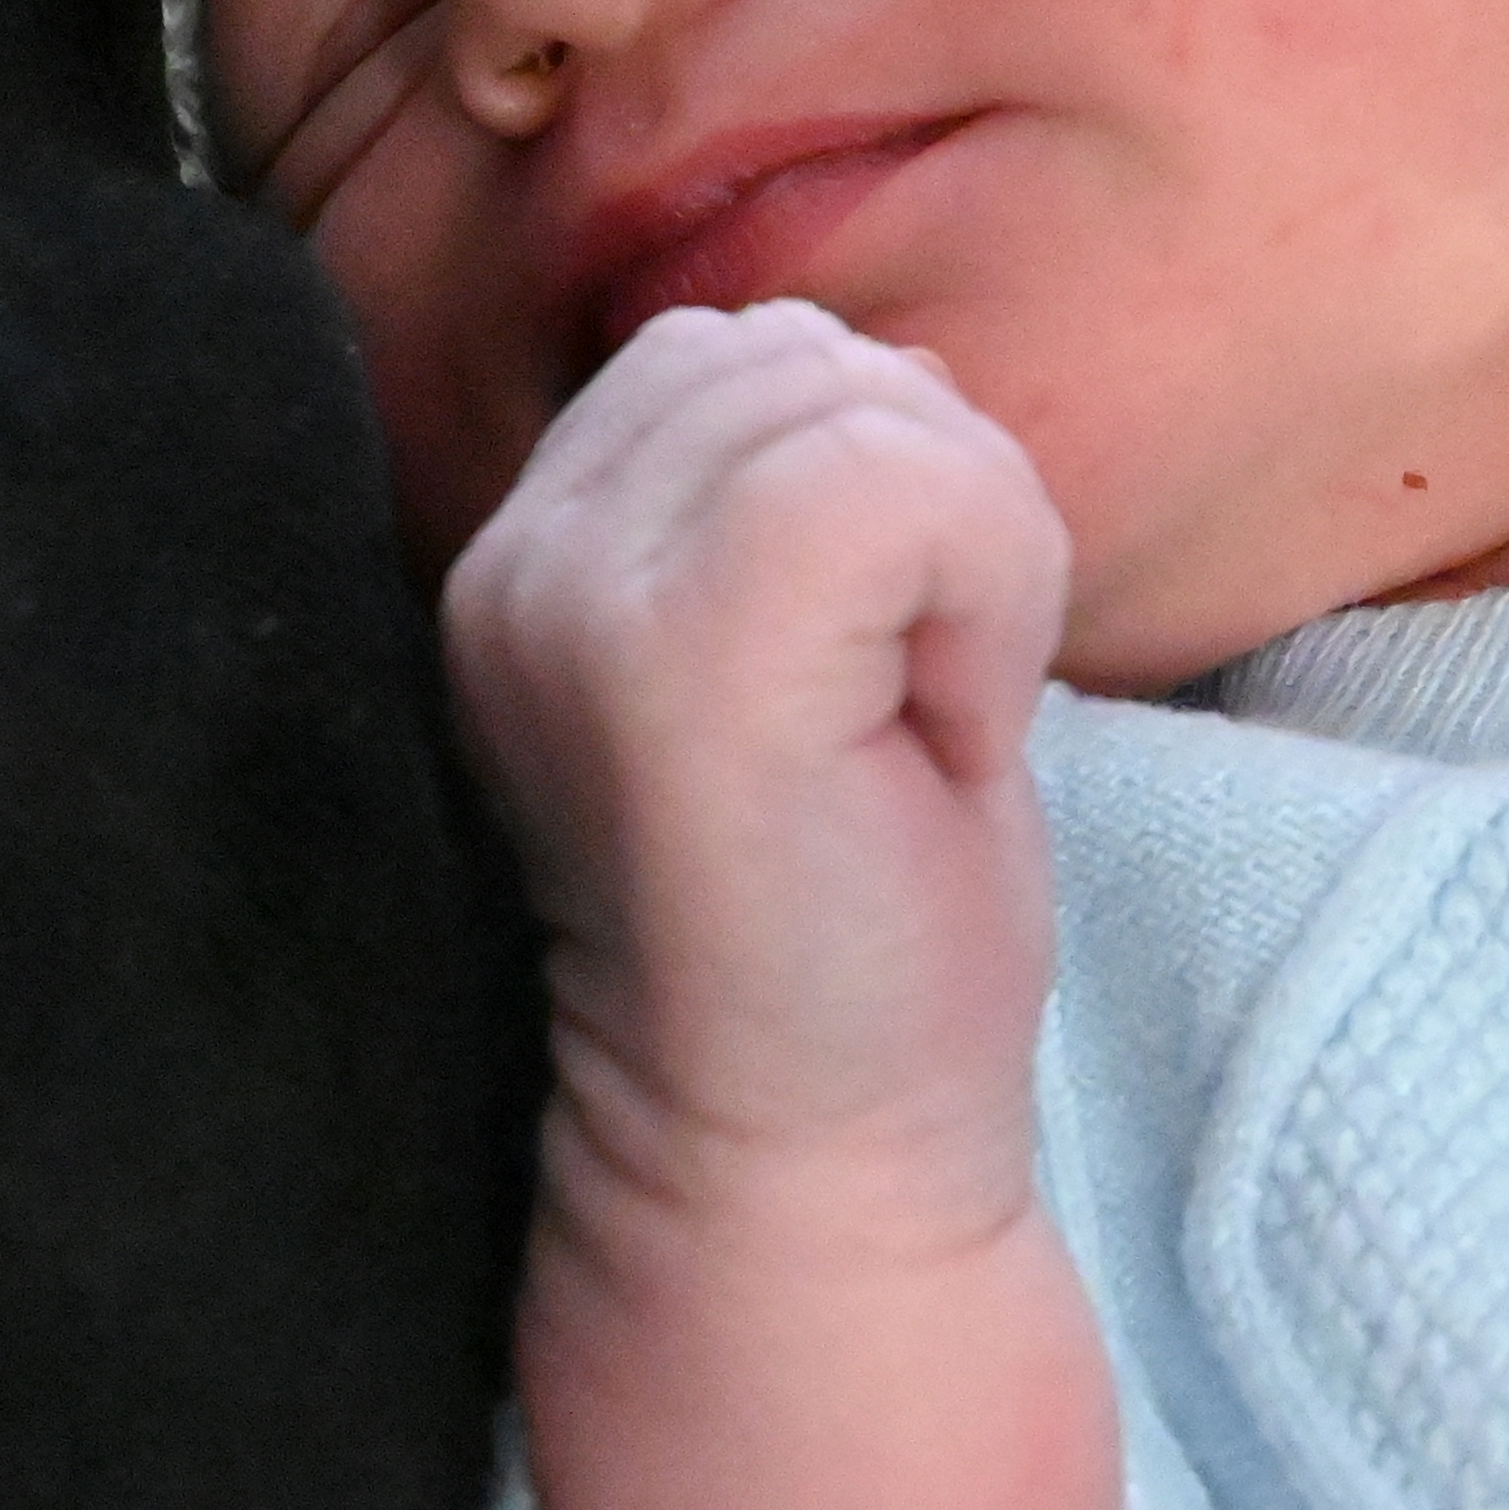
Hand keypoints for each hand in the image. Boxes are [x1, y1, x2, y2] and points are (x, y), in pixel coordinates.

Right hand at [449, 298, 1070, 1226]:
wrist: (808, 1159)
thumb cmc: (850, 928)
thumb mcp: (820, 648)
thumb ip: (803, 486)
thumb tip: (888, 370)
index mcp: (534, 550)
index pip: (740, 350)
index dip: (874, 489)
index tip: (865, 689)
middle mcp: (518, 556)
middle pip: (802, 358)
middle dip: (926, 511)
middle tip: (894, 718)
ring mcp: (579, 602)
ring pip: (868, 404)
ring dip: (966, 560)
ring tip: (902, 731)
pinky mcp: (676, 655)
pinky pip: (911, 481)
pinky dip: (991, 595)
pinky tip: (939, 737)